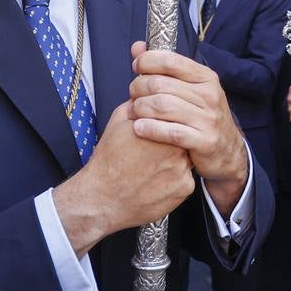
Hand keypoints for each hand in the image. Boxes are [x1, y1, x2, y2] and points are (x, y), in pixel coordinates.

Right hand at [53, 102, 194, 256]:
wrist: (103, 198)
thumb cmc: (109, 159)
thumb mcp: (119, 120)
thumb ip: (140, 103)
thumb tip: (151, 92)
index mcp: (162, 127)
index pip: (179, 115)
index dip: (168, 121)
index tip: (158, 126)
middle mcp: (177, 148)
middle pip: (185, 136)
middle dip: (173, 140)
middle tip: (155, 149)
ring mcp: (183, 170)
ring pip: (187, 157)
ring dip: (175, 159)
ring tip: (152, 166)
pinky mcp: (184, 189)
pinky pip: (185, 178)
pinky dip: (174, 179)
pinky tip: (155, 180)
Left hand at [128, 42, 248, 217]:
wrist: (228, 151)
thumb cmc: (202, 115)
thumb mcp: (191, 88)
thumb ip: (163, 68)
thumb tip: (137, 47)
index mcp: (206, 77)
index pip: (170, 60)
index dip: (147, 61)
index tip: (136, 67)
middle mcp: (209, 95)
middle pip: (160, 84)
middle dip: (138, 88)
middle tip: (132, 95)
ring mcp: (208, 118)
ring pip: (161, 106)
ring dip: (139, 108)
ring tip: (133, 112)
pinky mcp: (204, 141)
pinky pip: (170, 131)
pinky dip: (149, 129)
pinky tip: (139, 128)